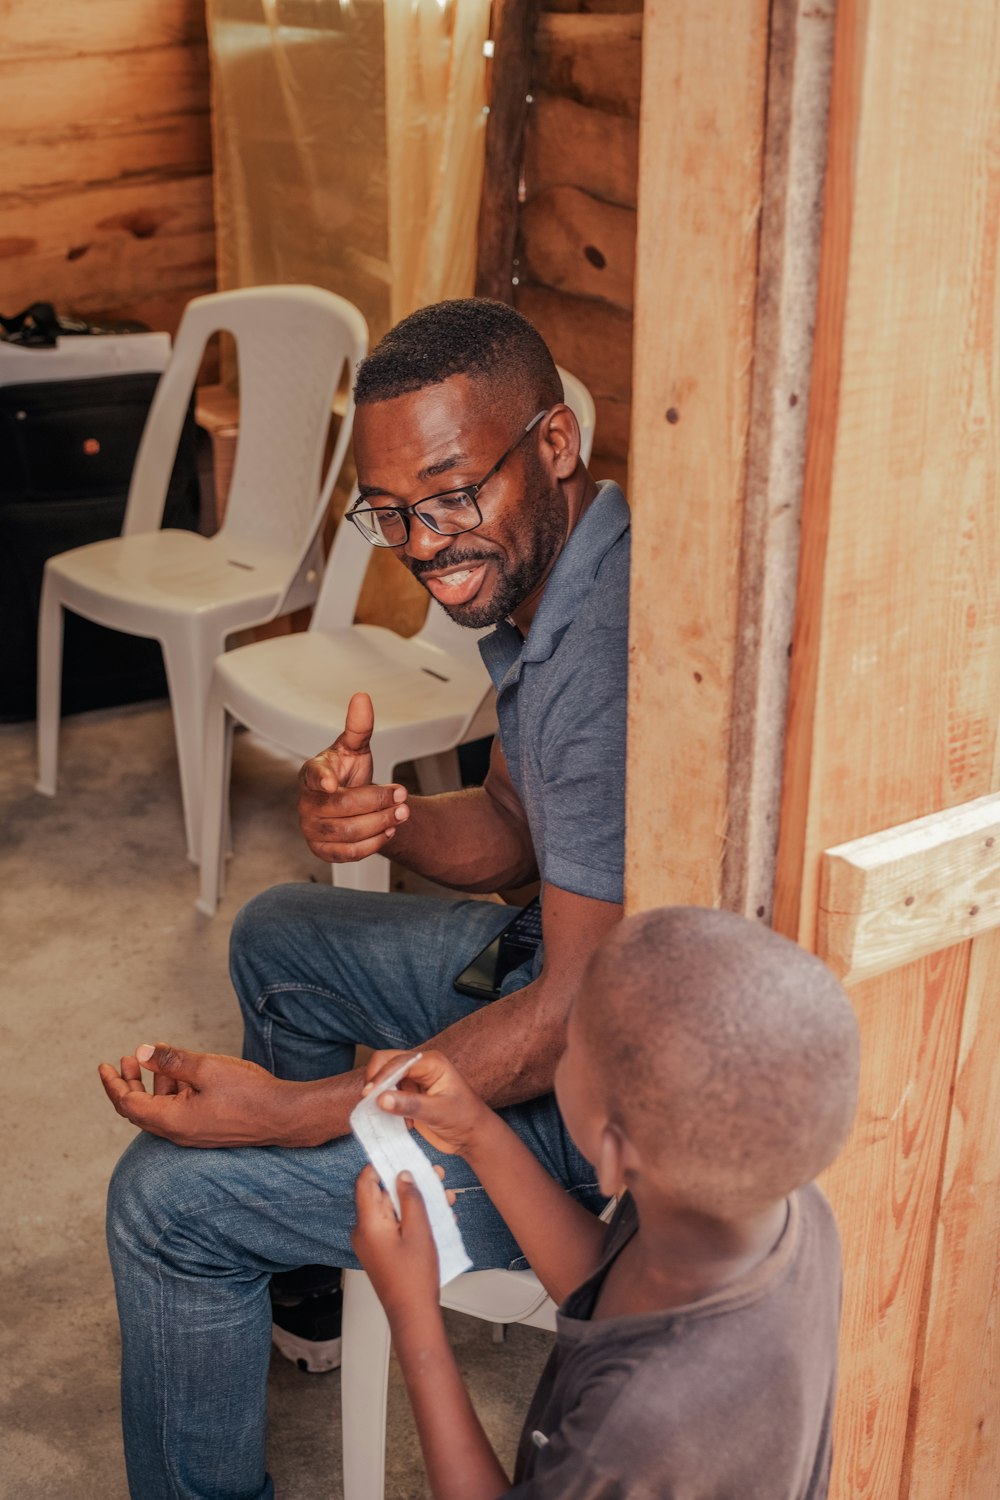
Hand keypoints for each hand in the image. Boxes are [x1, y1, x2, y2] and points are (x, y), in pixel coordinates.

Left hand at [97, 1044, 321, 1147]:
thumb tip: (141, 1052)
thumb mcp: (206, 1068)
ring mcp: (193, 1133)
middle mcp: (178, 1132)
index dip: (114, 1083)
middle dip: (129, 1083)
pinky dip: (172, 1091)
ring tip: (154, 1058)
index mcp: (171, 1120)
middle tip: (125, 1059)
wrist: (283, 1116)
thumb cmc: (247, 1092)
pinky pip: (178, 1111)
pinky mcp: (207, 1129)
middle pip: (139, 1110)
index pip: (128, 1104)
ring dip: (153, 1084)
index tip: (104, 1065)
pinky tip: (182, 1072)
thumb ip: (171, 1061)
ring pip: (161, 1109)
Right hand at [298, 691, 409, 862]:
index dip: (321, 779)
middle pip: (342, 806)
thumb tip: (362, 697)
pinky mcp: (323, 851)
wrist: (352, 804)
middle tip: (403, 794)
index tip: (333, 783)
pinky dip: (373, 843)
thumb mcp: (355, 749)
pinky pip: (349, 853)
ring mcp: (311, 829)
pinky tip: (389, 830)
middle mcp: (307, 803)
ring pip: (348, 831)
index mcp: (311, 774)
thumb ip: (358, 727)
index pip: (312, 775)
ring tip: (402, 813)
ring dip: (380, 822)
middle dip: (377, 800)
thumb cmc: (348, 773)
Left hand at [352, 1165, 441, 1327]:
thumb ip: (410, 1199)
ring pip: (392, 1209)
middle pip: (382, 1194)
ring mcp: (372, 1241)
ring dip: (416, 1201)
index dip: (381, 1164)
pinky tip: (438, 1218)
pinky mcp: (381, 1250)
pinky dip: (413, 1218)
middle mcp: (364, 1230)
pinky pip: (394, 1224)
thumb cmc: (414, 1277)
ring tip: (444, 1198)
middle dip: (409, 1183)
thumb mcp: (419, 1231)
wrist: (412, 1313)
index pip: (365, 1181)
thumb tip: (402, 1175)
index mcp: (368, 1223)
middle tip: (434, 1176)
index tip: (400, 1154)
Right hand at [363, 1049, 492, 1157]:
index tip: (369, 1096)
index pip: (398, 1061)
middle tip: (369, 1103)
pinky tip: (398, 1121)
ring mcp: (413, 1079)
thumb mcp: (438, 1112)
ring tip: (382, 1113)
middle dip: (376, 1081)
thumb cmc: (463, 1119)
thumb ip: (410, 1105)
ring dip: (378, 1094)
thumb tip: (380, 1099)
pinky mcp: (408, 1094)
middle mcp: (420, 1066)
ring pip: (384, 1078)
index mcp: (431, 1062)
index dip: (381, 1077)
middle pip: (386, 1062)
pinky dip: (384, 1105)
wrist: (472, 1136)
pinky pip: (388, 1094)